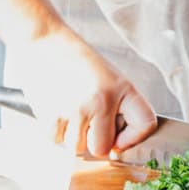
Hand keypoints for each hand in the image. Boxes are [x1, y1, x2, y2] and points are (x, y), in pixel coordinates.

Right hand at [8, 28, 156, 157]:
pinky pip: (56, 141)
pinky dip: (55, 131)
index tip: (119, 139)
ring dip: (72, 137)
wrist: (43, 40)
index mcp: (122, 88)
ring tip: (69, 111)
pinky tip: (56, 109)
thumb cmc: (75, 60)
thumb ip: (117, 108)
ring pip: (77, 148)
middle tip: (86, 123)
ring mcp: (77, 110)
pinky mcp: (52, 116)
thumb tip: (115, 148)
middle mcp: (102, 101)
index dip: (132, 138)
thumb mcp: (108, 77)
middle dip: (94, 142)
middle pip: (103, 149)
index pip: (145, 124)